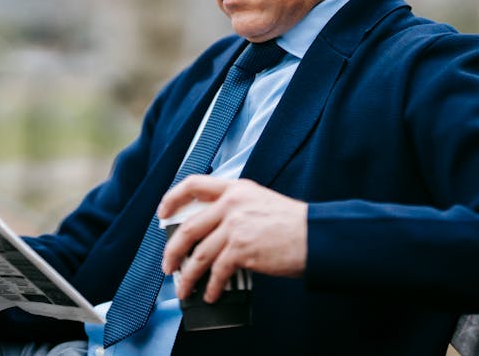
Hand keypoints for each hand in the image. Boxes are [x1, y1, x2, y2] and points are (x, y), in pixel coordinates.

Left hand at [158, 175, 307, 302]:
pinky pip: (217, 272)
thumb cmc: (292, 224)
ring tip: (184, 287)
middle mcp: (232, 204)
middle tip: (168, 264)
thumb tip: (209, 235)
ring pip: (199, 254)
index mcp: (236, 189)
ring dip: (188, 275)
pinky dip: (211, 287)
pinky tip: (211, 294)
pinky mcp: (242, 248)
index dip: (172, 198)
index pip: (193, 184)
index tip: (162, 212)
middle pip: (189, 228)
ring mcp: (235, 226)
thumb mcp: (259, 202)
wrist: (316, 236)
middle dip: (173, 251)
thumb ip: (234, 210)